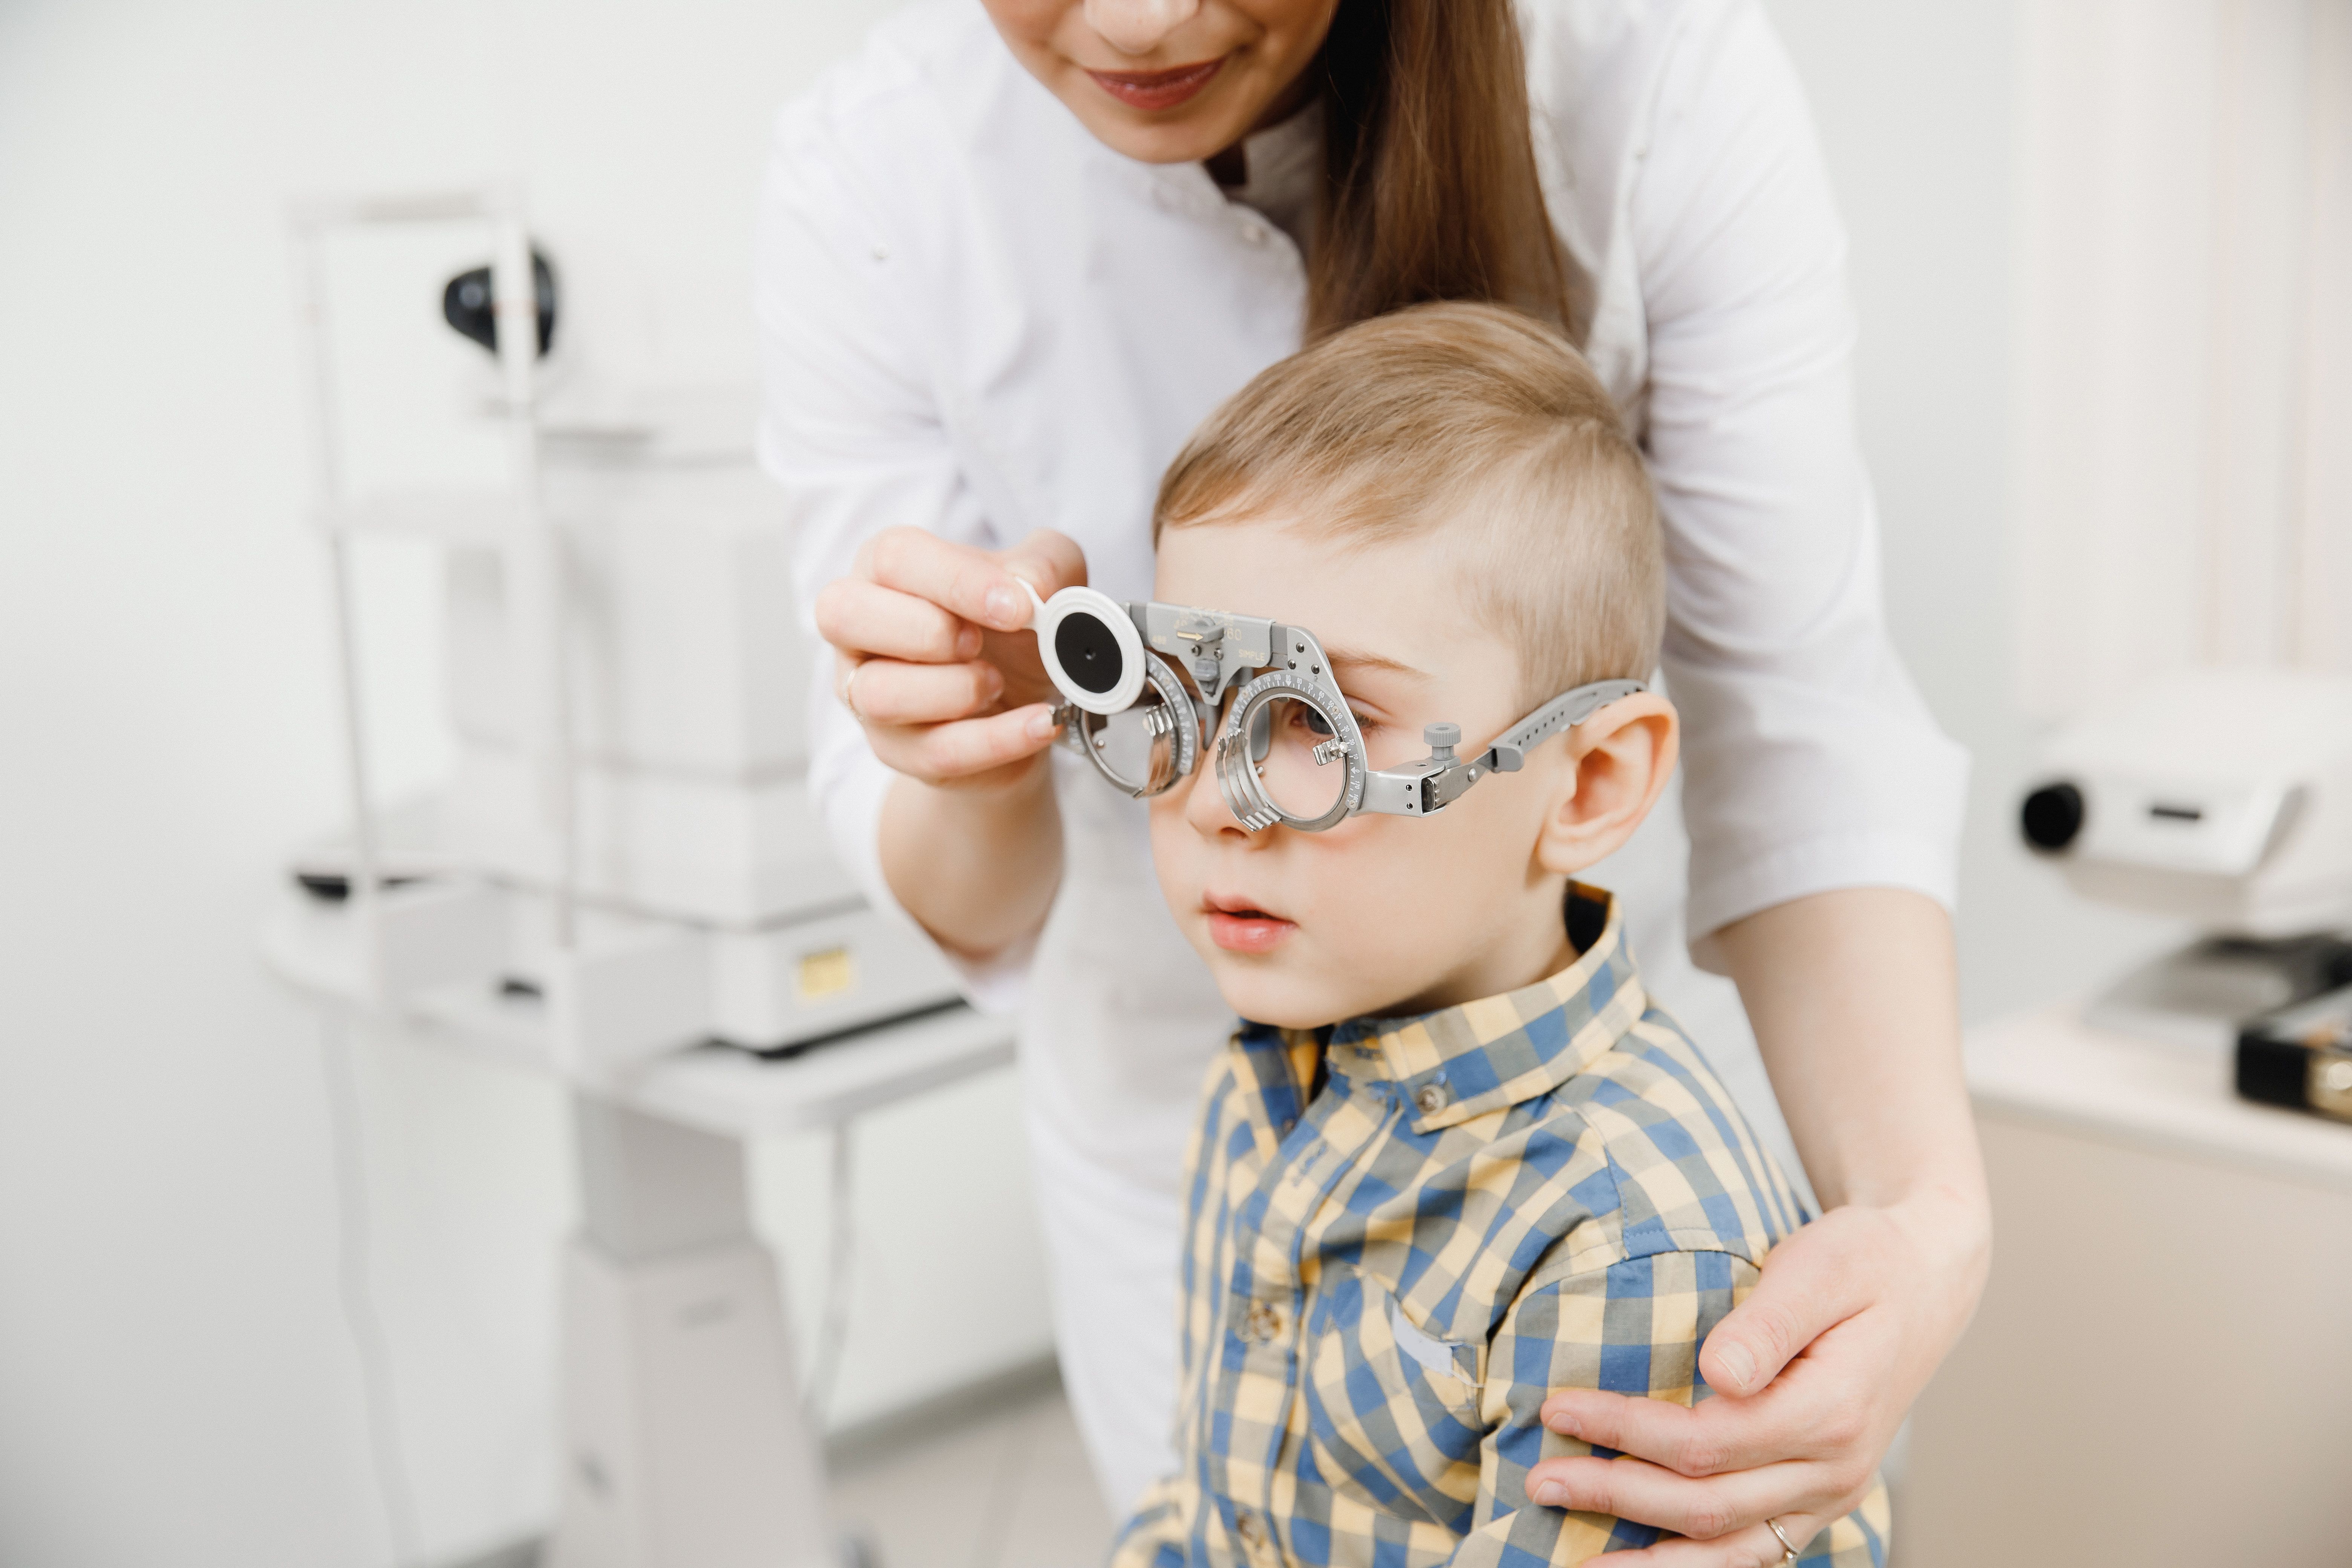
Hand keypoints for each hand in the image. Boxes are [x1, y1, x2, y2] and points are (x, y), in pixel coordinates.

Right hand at [812, 526, 1084, 790]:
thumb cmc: (1014, 627)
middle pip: (844, 616)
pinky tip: (1040, 723)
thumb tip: (1032, 586)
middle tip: (980, 642)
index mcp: (885, 568)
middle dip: (927, 631)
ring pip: (879, 695)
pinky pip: (934, 752)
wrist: (1024, 702)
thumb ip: (1045, 564)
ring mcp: (866, 694)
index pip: (893, 558)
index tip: (1018, 607)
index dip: (957, 581)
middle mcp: (859, 629)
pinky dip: (997, 740)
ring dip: (956, 690)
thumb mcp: (1047, 577)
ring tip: (999, 683)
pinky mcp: (895, 750)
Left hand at [1523, 1186, 1988, 1563]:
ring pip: (1733, 1552)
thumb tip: (1718, 1372)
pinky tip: (1643, 1562)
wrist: (1925, 1280)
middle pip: (1707, 1504)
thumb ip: (1769, 1323)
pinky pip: (1757, 1551)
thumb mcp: (1822, 1267)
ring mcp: (1832, 1493)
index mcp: (1832, 1412)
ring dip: (1651, 1560)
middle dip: (1615, 1496)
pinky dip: (1698, 1564)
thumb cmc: (1864, 1260)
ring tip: (1573, 1557)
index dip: (1625, 1431)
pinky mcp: (1821, 1498)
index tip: (1557, 1408)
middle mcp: (1837, 1469)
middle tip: (1540, 1481)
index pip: (1706, 1441)